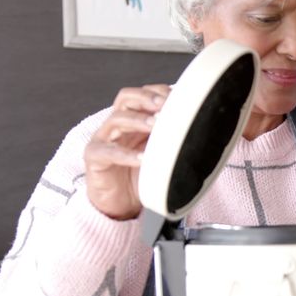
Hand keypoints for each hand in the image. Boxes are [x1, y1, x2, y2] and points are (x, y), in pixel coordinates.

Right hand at [84, 85, 169, 219]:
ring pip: (116, 119)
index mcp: (134, 119)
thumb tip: (200, 131)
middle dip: (147, 98)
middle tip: (165, 106)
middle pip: (126, 98)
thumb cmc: (140, 175)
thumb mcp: (160, 154)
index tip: (178, 98)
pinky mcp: (94, 157)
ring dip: (138, 120)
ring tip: (155, 126)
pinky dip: (126, 154)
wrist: (120, 203)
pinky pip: (107, 151)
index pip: (143, 95)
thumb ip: (172, 140)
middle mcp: (117, 124)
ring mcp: (104, 139)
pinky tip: (142, 159)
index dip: (158, 92)